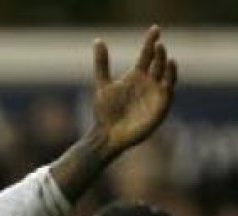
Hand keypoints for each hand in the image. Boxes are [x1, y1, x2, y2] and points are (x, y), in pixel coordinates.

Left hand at [91, 25, 176, 158]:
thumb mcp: (103, 84)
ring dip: (167, 66)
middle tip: (157, 44)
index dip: (151, 42)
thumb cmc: (105, 111)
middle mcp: (149, 82)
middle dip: (159, 54)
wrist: (107, 135)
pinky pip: (168, 92)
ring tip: (165, 55)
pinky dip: (169, 82)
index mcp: (137, 76)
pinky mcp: (161, 107)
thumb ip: (102, 63)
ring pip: (166, 75)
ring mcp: (156, 94)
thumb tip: (98, 40)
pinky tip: (168, 75)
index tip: (155, 29)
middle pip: (158, 63)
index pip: (147, 54)